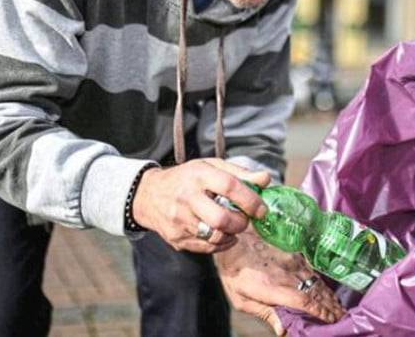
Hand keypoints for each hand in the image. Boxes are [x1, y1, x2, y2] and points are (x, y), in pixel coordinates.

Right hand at [131, 158, 270, 252]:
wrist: (148, 195)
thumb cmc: (186, 179)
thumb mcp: (211, 166)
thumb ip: (240, 173)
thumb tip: (265, 179)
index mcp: (198, 176)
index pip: (229, 187)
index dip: (251, 200)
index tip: (262, 209)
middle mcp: (186, 198)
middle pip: (221, 219)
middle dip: (241, 223)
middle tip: (245, 219)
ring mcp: (179, 221)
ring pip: (215, 237)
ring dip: (232, 234)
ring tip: (233, 226)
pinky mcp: (176, 238)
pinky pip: (207, 247)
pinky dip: (222, 243)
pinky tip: (224, 234)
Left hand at [216, 231, 345, 333]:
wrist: (236, 237)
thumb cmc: (234, 272)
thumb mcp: (241, 298)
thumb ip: (264, 313)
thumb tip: (283, 330)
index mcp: (273, 287)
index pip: (304, 301)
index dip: (319, 312)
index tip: (330, 321)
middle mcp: (288, 274)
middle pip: (316, 293)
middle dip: (330, 308)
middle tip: (340, 319)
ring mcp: (295, 262)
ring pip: (317, 283)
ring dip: (330, 297)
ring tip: (339, 309)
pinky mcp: (297, 255)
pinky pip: (314, 272)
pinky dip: (323, 285)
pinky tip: (328, 292)